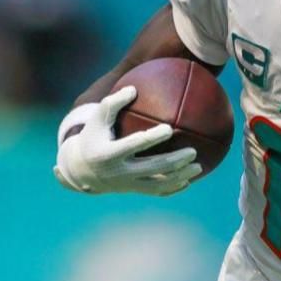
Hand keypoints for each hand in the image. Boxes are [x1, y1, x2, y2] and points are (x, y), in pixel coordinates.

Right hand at [52, 86, 203, 196]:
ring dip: (180, 177)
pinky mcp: (134, 191)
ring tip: (199, 166)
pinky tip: (189, 181)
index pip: (134, 145)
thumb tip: (134, 88)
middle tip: (193, 151)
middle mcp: (120, 172)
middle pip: (152, 168)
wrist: (82, 170)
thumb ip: (113, 102)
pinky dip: (174, 188)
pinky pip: (157, 192)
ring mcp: (128, 185)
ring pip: (159, 184)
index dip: (152, 138)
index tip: (170, 128)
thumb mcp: (97, 118)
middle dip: (174, 161)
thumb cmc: (93, 136)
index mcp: (110, 153)